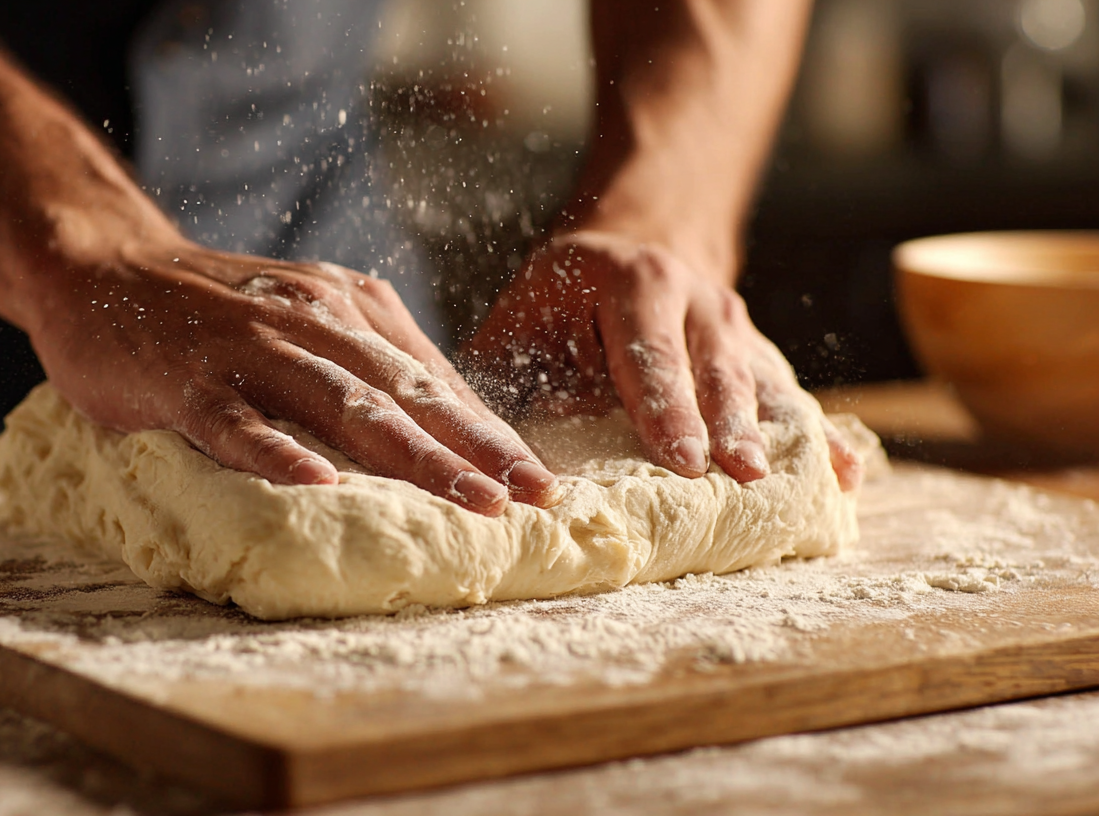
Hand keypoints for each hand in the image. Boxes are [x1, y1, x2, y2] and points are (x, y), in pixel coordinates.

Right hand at [23, 236, 560, 515]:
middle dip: (477, 450)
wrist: (102, 267)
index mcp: (348, 307)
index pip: (433, 380)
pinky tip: (318, 485)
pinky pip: (238, 422)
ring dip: (412, 457)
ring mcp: (249, 348)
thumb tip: (441, 428)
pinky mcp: (187, 380)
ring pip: (343, 406)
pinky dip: (278, 453)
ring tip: (468, 501)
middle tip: (534, 498)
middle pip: (406, 393)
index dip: (490, 432)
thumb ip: (364, 364)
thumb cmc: (213, 309)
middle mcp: (311, 320)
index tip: (543, 481)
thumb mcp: (306, 318)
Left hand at [462, 232, 862, 490]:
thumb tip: (475, 439)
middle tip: (741, 477)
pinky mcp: (762, 356)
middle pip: (719, 372)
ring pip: (766, 384)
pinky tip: (848, 479)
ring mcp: (740, 329)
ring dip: (783, 437)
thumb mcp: (527, 308)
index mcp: (636, 285)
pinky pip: (793, 397)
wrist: (642, 236)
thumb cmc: (568, 292)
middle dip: (731, 427)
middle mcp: (700, 302)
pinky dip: (822, 438)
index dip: (665, 407)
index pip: (650, 353)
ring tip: (816, 484)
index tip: (679, 457)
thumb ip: (504, 367)